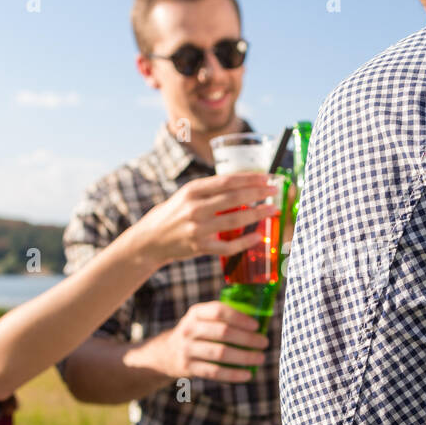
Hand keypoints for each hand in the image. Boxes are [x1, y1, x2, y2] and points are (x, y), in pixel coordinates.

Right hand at [132, 173, 278, 265]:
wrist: (150, 239)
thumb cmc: (174, 214)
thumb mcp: (187, 195)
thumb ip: (211, 191)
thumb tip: (244, 184)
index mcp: (192, 190)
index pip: (227, 181)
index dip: (249, 178)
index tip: (267, 177)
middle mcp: (194, 208)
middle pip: (234, 198)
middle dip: (258, 193)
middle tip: (275, 190)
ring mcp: (197, 229)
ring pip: (234, 220)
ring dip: (257, 215)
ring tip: (272, 210)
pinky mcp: (199, 247)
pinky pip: (227, 246)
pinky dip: (244, 242)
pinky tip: (257, 237)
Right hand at [152, 301, 268, 382]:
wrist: (166, 353)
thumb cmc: (197, 334)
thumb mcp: (202, 319)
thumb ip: (223, 318)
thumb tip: (260, 322)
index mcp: (196, 313)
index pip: (219, 311)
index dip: (240, 318)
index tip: (257, 325)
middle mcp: (189, 329)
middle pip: (223, 332)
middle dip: (247, 339)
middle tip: (264, 343)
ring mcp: (187, 349)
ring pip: (220, 353)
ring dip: (244, 357)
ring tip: (260, 358)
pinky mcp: (188, 367)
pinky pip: (214, 372)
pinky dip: (233, 374)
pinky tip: (247, 375)